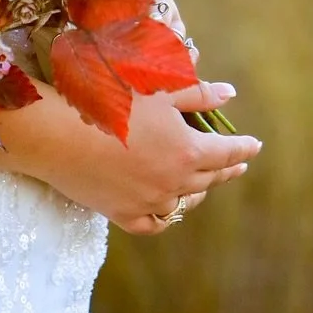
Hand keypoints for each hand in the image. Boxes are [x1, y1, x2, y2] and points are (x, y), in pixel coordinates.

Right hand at [0, 74, 260, 234]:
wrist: (58, 133)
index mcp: (187, 150)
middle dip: (226, 169)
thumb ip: (197, 94)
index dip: (243, 147)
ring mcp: (148, 202)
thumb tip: (230, 94)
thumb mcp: (157, 90)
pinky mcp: (122, 214)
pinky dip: (164, 216)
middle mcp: (173, 182)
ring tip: (203, 185)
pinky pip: (153, 223)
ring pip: (183, 203)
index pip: (226, 152)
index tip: (255, 145)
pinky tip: (168, 209)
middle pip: (209, 179)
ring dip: (197, 192)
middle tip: (237, 164)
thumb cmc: (108, 101)